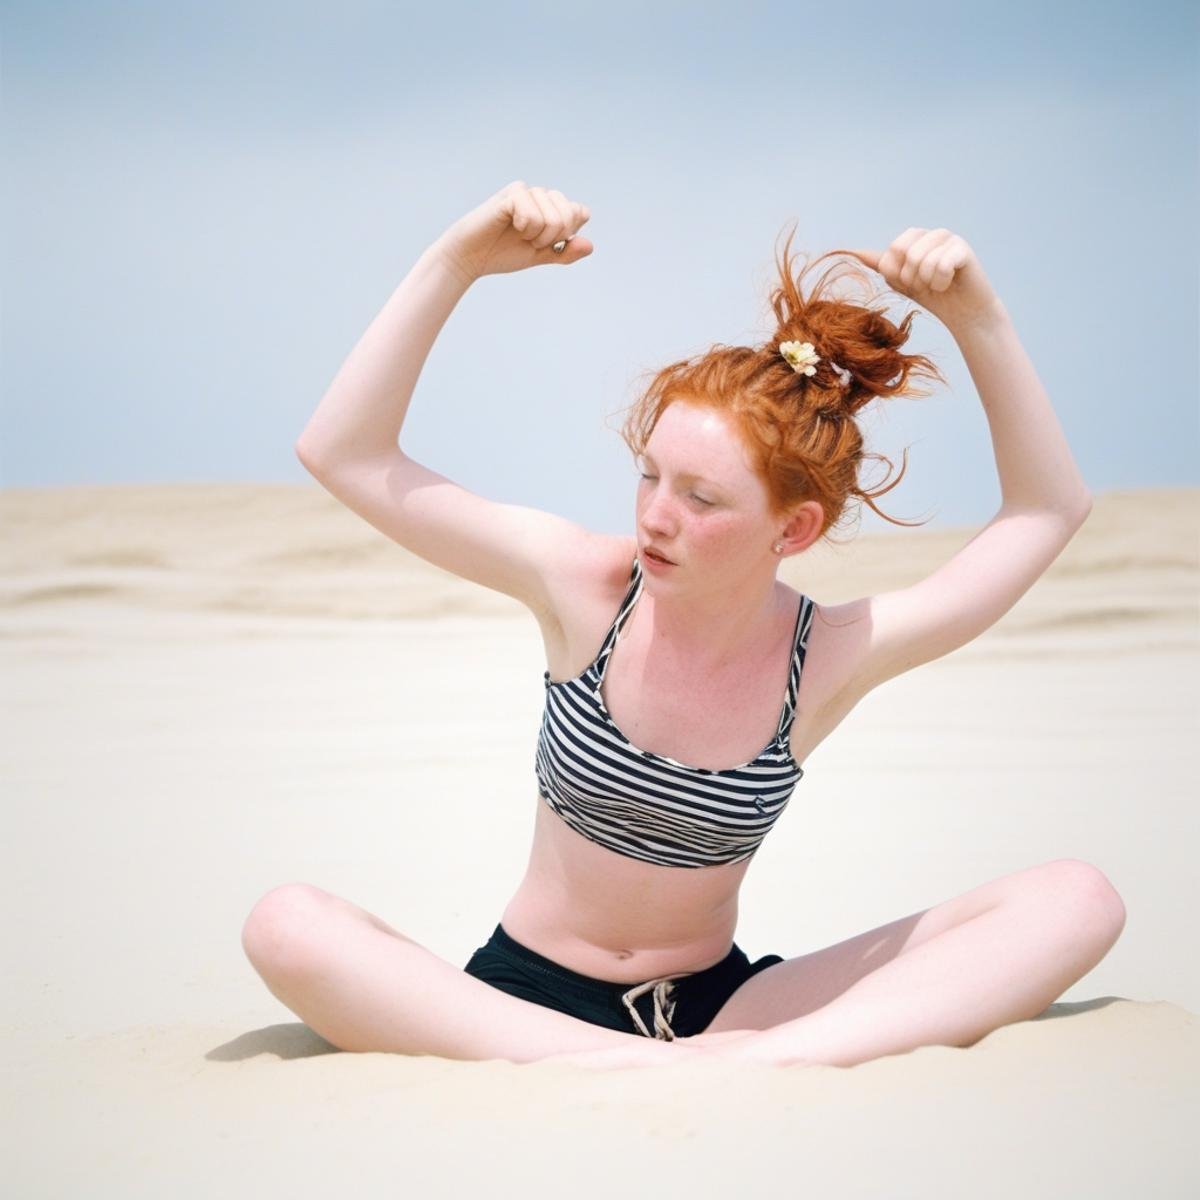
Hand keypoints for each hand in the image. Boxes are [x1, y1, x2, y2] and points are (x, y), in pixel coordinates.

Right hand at [431, 180, 593, 283]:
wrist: (471, 257)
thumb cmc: (503, 253)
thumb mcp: (541, 256)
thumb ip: (565, 252)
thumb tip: (590, 246)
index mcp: (549, 206)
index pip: (579, 212)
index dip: (567, 234)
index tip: (545, 243)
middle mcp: (540, 194)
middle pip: (569, 215)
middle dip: (553, 238)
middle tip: (530, 241)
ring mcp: (526, 191)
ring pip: (554, 218)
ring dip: (537, 236)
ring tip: (518, 234)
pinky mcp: (512, 194)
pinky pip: (534, 215)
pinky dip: (525, 229)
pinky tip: (509, 225)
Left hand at [839, 228, 1002, 333]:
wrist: (964, 314)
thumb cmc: (934, 297)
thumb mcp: (902, 283)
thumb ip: (883, 266)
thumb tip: (854, 252)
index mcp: (915, 239)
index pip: (890, 253)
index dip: (898, 276)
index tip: (913, 284)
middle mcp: (931, 234)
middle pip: (902, 250)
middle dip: (910, 277)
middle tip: (925, 285)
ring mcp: (948, 238)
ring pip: (920, 260)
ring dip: (926, 282)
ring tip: (939, 285)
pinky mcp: (963, 248)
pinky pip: (940, 265)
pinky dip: (941, 283)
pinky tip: (951, 283)